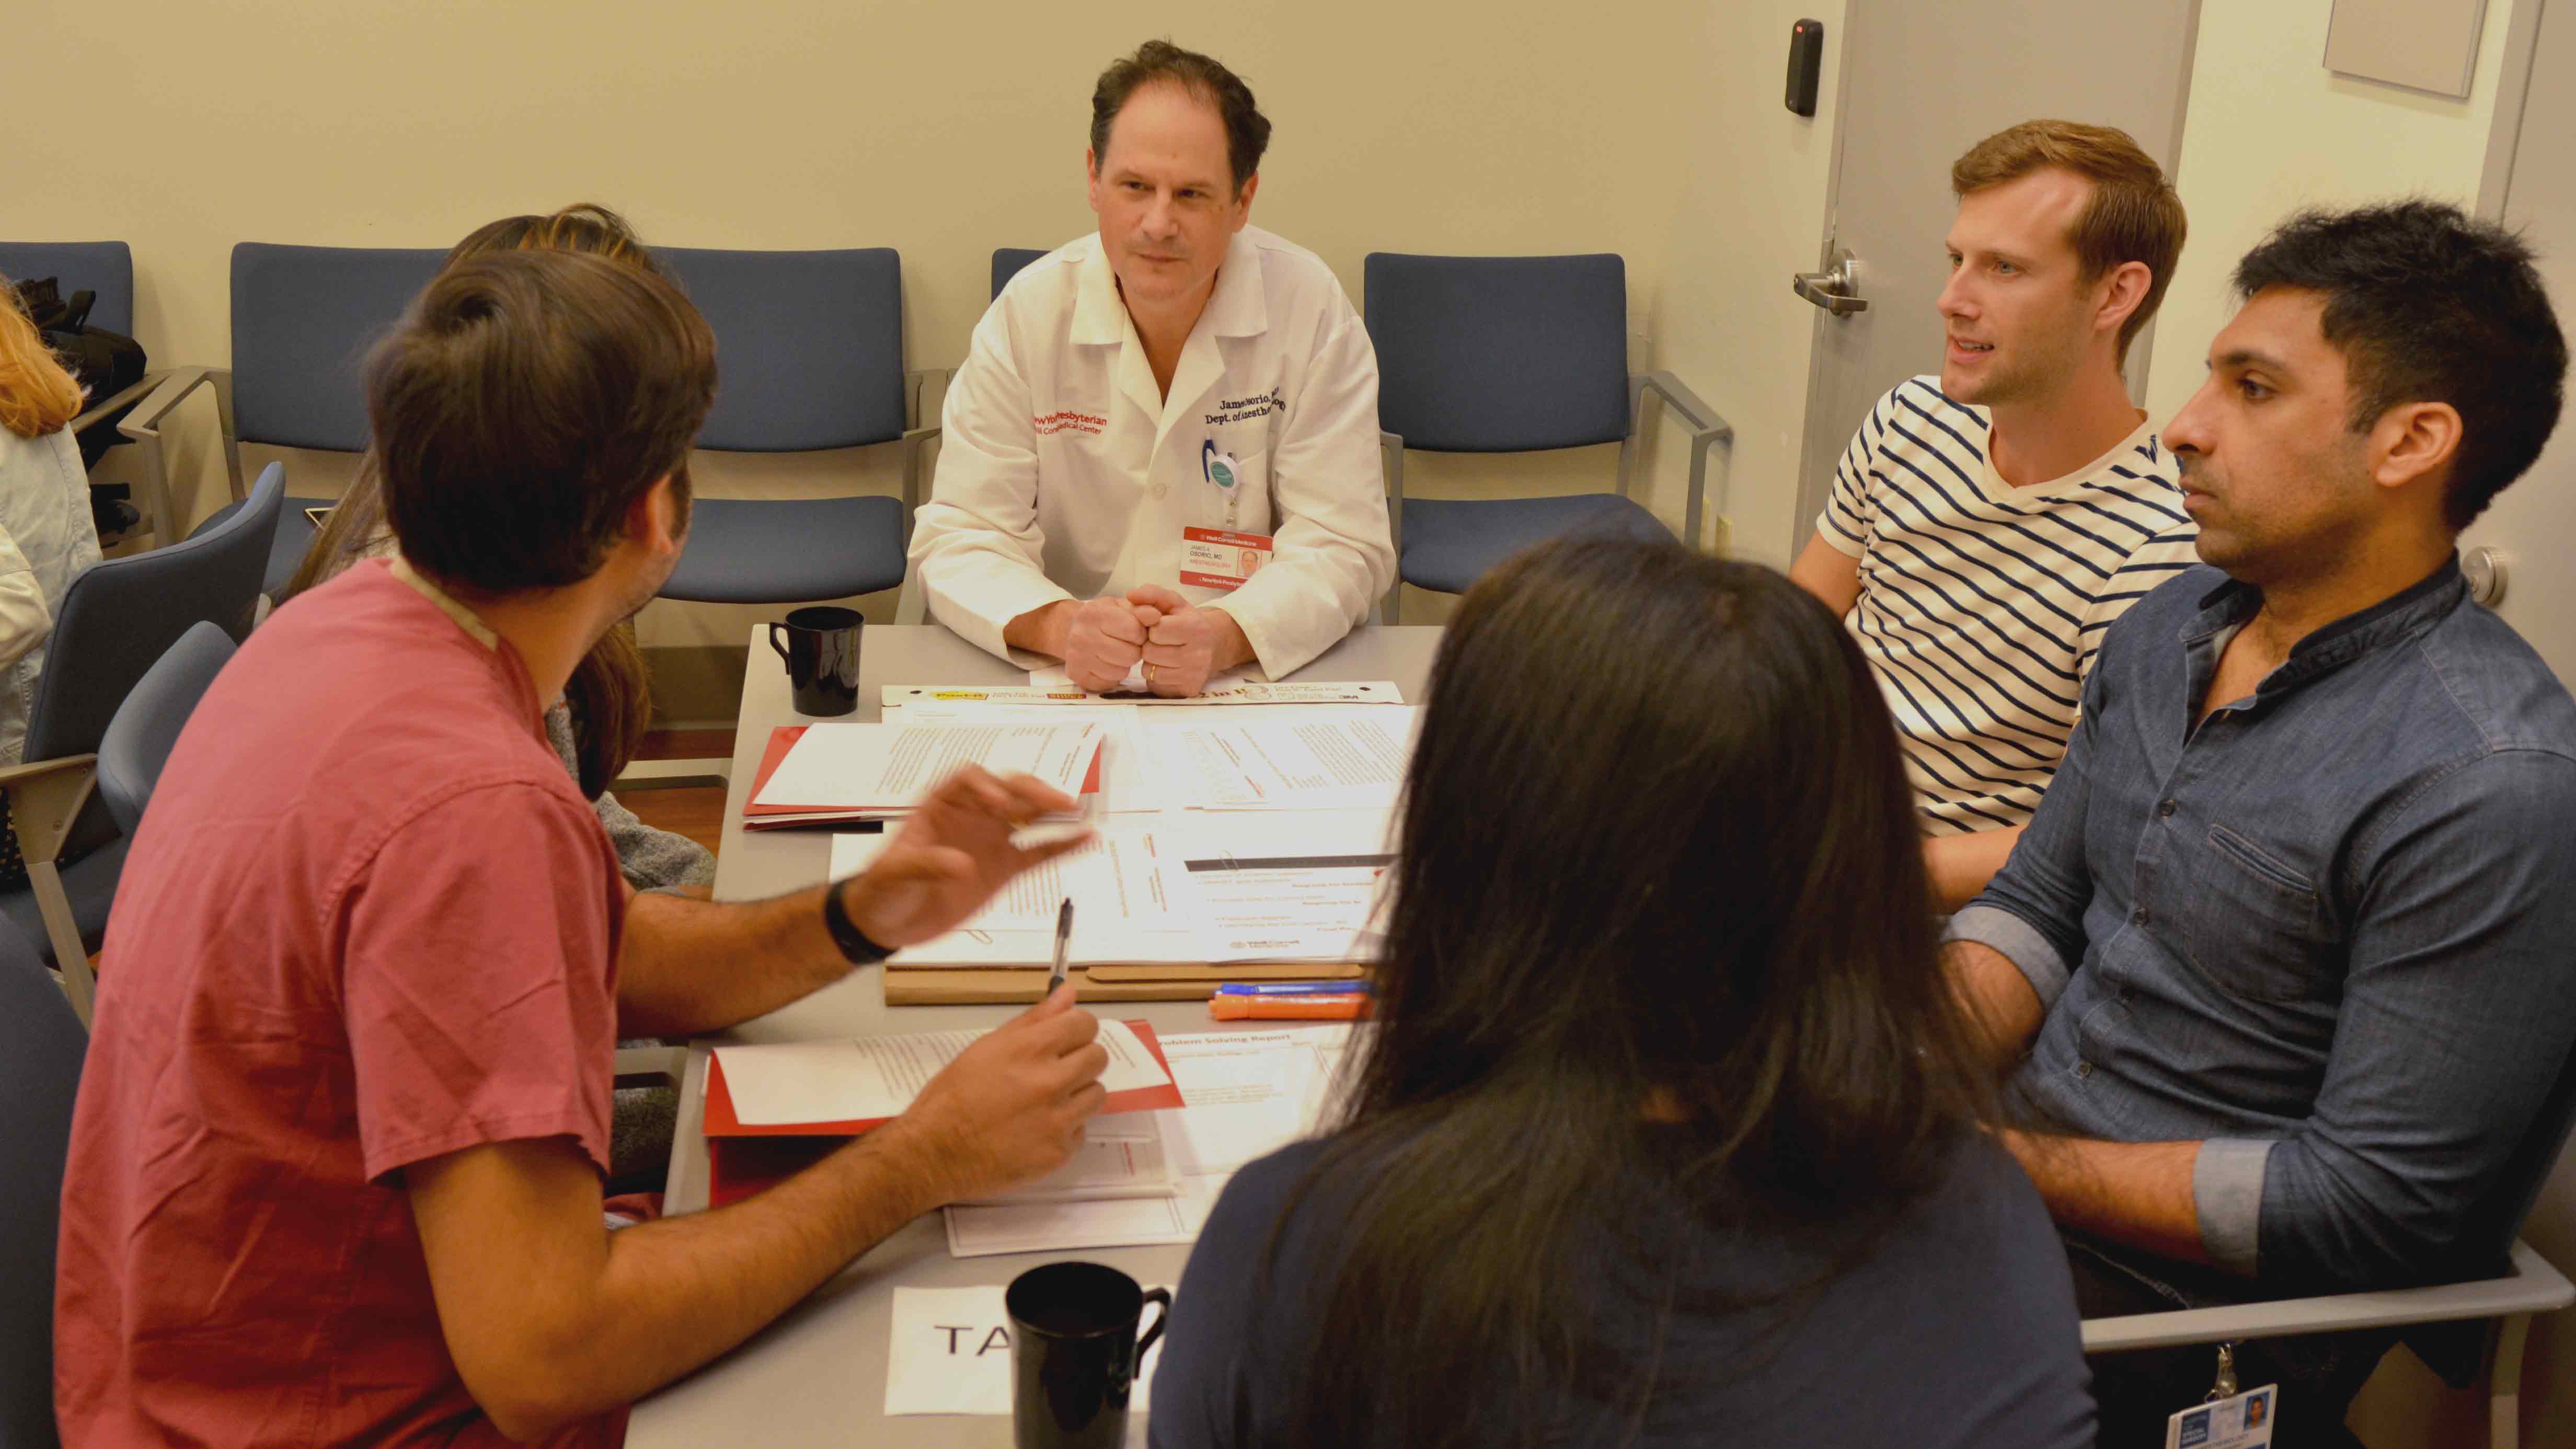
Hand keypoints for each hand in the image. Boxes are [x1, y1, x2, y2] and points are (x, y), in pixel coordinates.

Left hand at [839, 765, 1091, 946]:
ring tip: (1079, 810)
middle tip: (1057, 801)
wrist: (888, 922)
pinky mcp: (1005, 868)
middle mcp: (971, 816)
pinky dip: (1062, 845)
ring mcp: (991, 840)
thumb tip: (962, 864)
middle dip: (1032, 792)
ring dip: (1053, 811)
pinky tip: (1085, 838)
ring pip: (1029, 815)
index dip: (986, 785)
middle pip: (1007, 791)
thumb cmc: (883, 889)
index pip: (968, 780)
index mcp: (940, 806)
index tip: (1000, 804)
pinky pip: (1039, 851)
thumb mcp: (893, 874)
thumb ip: (925, 865)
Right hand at [882, 984, 1110, 1202]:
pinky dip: (1064, 1130)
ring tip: (1046, 1103)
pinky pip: (1080, 1130)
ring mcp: (1058, 1120)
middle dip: (1080, 1060)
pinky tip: (1036, 1130)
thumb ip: (1033, 1020)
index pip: (1084, 1025)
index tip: (1065, 1039)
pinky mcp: (1059, 1152)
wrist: (934, 1155)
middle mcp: (1050, 1082)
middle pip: (1098, 1058)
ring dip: (1077, 1095)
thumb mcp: (986, 1048)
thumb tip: (1067, 993)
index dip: (1075, 1030)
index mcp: (1029, 1050)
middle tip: (1054, 1072)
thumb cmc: (952, 1097)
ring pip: (1096, 1094)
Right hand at [1062, 597, 1150, 692]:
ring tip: (1116, 653)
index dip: (1140, 633)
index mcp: (1095, 613)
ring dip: (1124, 665)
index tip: (1135, 632)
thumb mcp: (1121, 607)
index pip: (1133, 630)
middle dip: (1134, 650)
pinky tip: (1106, 663)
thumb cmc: (1103, 618)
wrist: (1071, 630)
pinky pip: (1109, 683)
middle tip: (1126, 645)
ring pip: (1120, 672)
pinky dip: (1112, 676)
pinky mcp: (1077, 676)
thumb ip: (1141, 610)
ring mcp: (1077, 657)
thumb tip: (1156, 616)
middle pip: (1130, 655)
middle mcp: (1082, 635)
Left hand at [1126, 585, 1234, 696]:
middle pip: (1150, 652)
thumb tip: (1130, 594)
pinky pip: (1156, 685)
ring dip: (1150, 662)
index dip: (1152, 628)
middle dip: (1149, 645)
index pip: (1157, 631)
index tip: (1159, 626)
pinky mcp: (1188, 690)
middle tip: (1159, 642)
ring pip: (1150, 671)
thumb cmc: (1186, 621)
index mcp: (1195, 628)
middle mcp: (1199, 654)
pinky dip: (1156, 676)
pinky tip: (1166, 667)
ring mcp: (1194, 675)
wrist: (1212, 645)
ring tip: (1162, 653)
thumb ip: (1151, 594)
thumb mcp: (1173, 602)